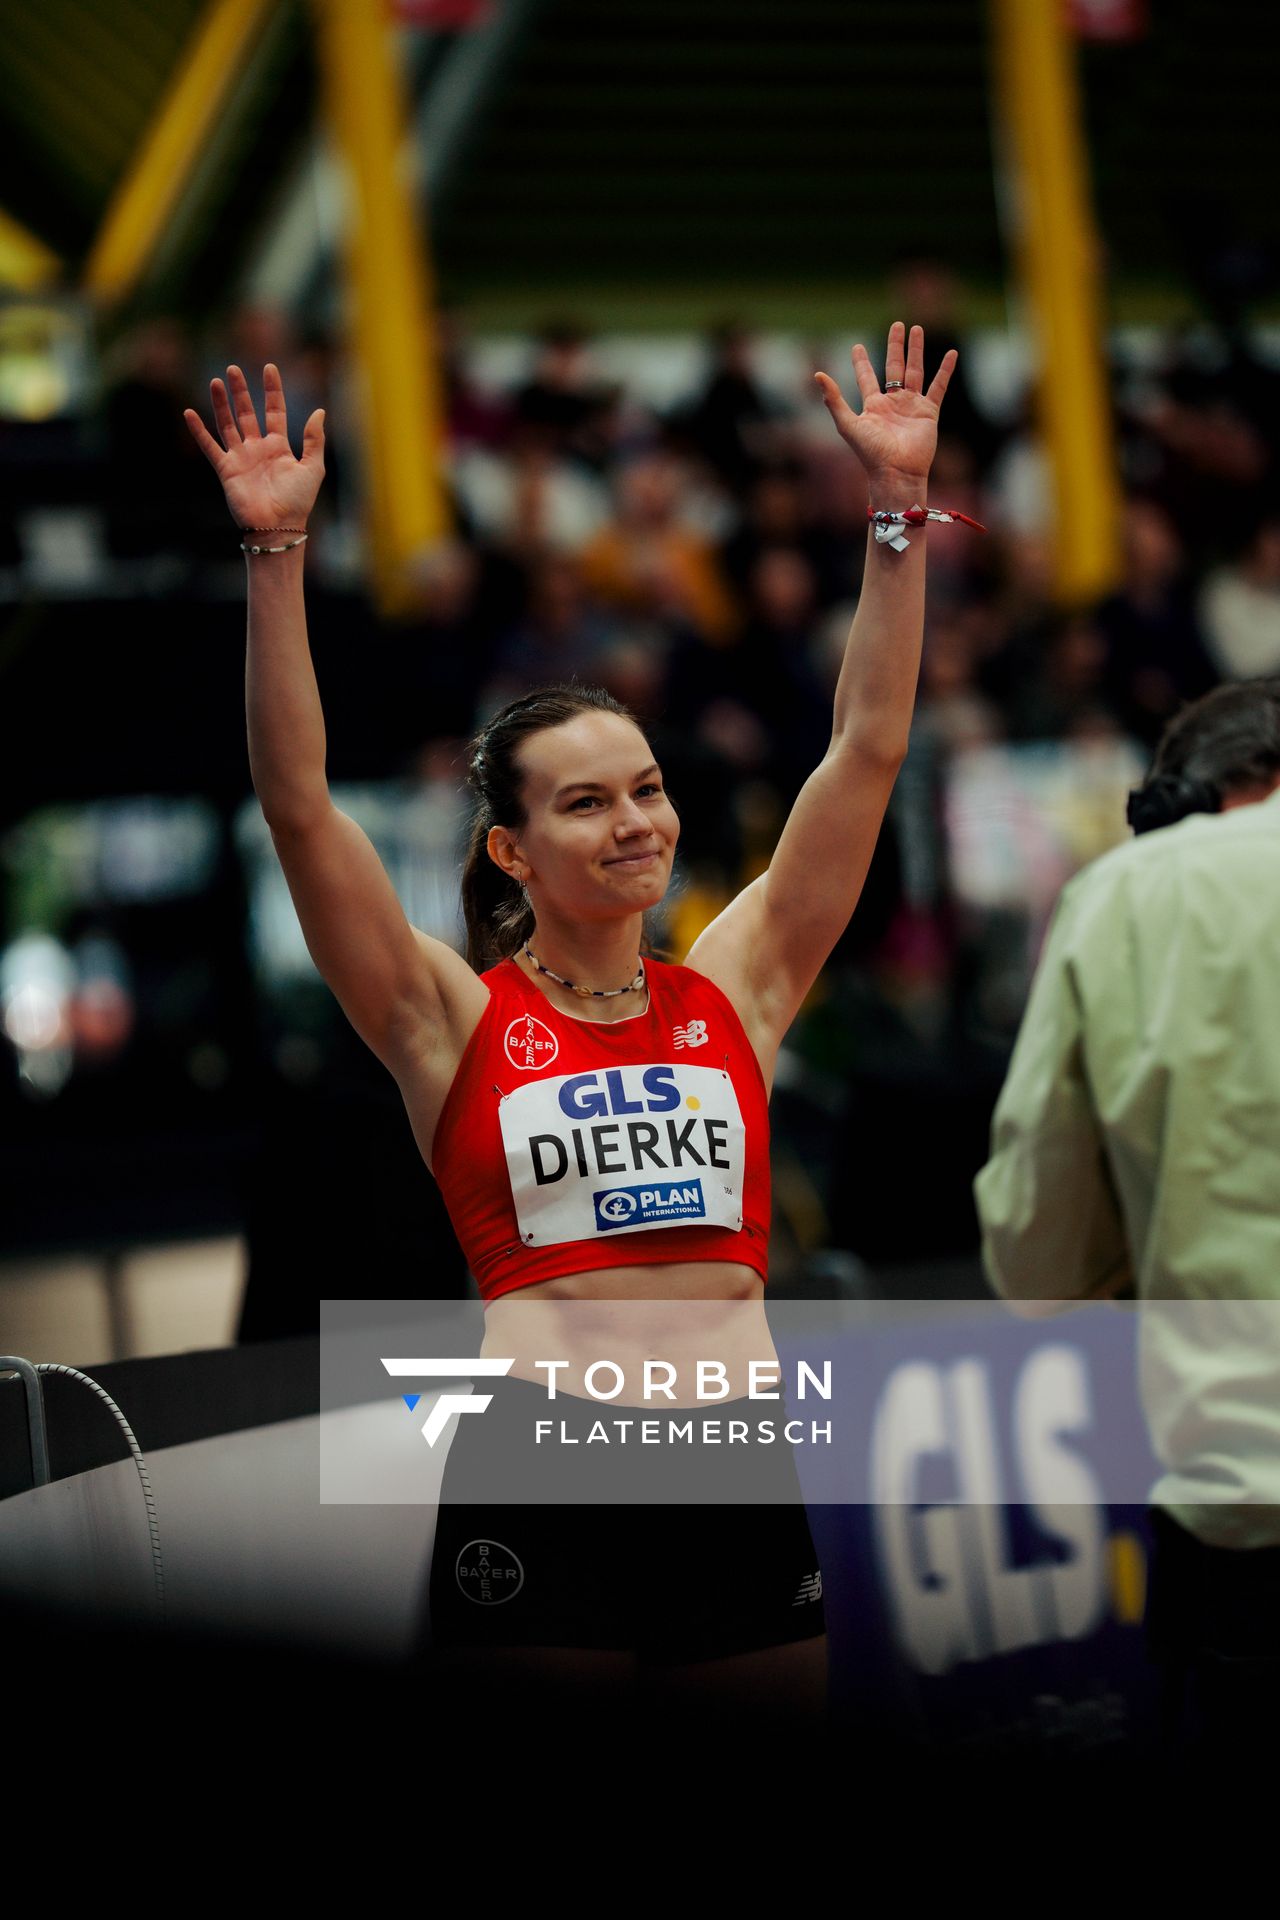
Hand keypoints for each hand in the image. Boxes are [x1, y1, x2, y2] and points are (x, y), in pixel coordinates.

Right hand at [183, 363, 324, 530]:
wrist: (278, 527)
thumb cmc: (298, 501)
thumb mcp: (313, 467)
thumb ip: (314, 439)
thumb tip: (320, 412)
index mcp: (279, 447)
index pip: (274, 411)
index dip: (272, 390)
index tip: (269, 368)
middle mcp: (258, 449)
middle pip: (247, 413)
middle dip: (241, 391)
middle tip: (233, 369)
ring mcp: (241, 458)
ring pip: (228, 424)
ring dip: (221, 404)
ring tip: (216, 382)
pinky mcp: (226, 469)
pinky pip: (210, 446)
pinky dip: (199, 431)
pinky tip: (189, 413)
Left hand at [815, 322, 956, 490]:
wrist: (896, 472)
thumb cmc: (870, 453)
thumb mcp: (848, 424)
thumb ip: (834, 400)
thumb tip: (818, 374)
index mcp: (873, 406)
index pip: (866, 377)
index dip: (861, 362)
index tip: (857, 347)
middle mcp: (893, 403)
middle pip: (894, 367)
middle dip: (895, 346)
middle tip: (896, 325)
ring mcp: (912, 406)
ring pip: (915, 371)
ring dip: (916, 350)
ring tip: (917, 328)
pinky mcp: (929, 412)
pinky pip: (939, 386)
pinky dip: (945, 370)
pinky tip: (951, 353)